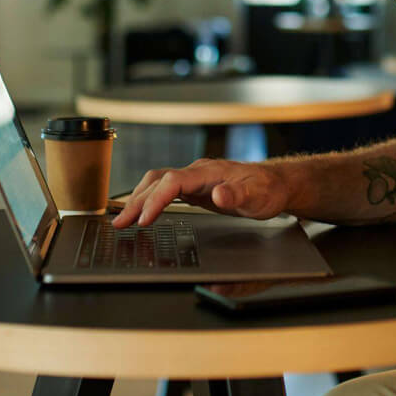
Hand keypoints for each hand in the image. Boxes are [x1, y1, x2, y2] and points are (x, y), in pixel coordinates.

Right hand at [111, 159, 290, 227]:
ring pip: (157, 183)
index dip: (157, 199)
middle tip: (120, 224)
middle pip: (158, 181)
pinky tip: (141, 212)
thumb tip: (218, 194)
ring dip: (138, 199)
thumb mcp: (257, 196)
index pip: (174, 181)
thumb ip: (237, 195)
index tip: (145, 219)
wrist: (275, 184)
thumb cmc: (267, 189)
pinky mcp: (194, 187)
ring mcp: (194, 178)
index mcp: (209, 172)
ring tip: (122, 219)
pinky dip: (148, 199)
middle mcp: (197, 172)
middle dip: (137, 202)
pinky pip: (164, 189)